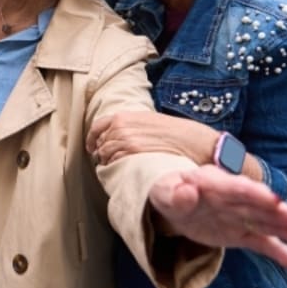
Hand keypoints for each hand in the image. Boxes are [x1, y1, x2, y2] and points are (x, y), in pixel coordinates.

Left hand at [87, 110, 214, 166]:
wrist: (194, 141)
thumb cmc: (176, 131)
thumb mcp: (149, 120)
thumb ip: (131, 124)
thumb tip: (118, 135)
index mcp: (123, 116)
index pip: (97, 127)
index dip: (93, 138)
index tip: (93, 147)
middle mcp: (120, 127)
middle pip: (101, 143)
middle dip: (102, 152)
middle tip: (107, 161)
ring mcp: (125, 141)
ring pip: (105, 155)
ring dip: (107, 162)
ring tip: (116, 168)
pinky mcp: (132, 155)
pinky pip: (114, 163)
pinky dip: (114, 168)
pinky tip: (122, 171)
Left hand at [148, 165, 286, 269]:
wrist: (173, 202)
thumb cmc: (168, 192)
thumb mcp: (164, 192)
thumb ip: (174, 194)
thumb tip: (187, 191)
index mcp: (213, 183)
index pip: (235, 187)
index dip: (254, 193)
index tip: (272, 200)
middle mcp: (231, 198)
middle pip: (257, 204)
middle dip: (278, 211)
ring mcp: (238, 216)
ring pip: (264, 221)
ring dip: (284, 228)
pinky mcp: (239, 233)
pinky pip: (259, 241)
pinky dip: (275, 250)